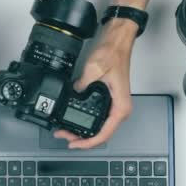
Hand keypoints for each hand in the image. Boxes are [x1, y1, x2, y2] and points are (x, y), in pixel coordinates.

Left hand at [54, 19, 137, 148]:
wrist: (117, 41)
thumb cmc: (114, 53)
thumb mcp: (94, 70)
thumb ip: (82, 85)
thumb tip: (73, 94)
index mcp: (120, 106)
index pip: (104, 134)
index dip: (88, 143)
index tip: (75, 144)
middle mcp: (120, 108)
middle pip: (101, 133)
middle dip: (82, 138)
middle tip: (65, 137)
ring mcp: (115, 105)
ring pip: (100, 127)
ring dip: (84, 132)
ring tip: (67, 131)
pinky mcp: (109, 100)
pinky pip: (99, 118)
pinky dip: (87, 122)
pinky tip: (75, 121)